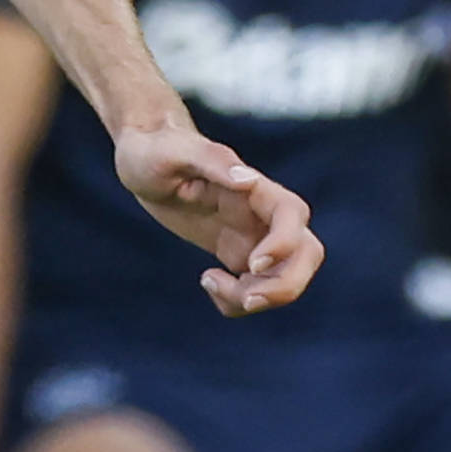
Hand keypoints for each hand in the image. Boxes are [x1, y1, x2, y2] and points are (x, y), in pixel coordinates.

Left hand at [114, 119, 319, 315]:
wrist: (143, 160)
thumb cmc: (154, 150)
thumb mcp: (171, 152)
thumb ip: (210, 160)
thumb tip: (246, 179)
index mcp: (254, 186)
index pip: (291, 214)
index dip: (284, 244)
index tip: (251, 264)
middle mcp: (262, 213)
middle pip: (307, 253)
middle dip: (285, 286)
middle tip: (246, 298)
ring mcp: (254, 236)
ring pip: (285, 278)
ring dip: (258, 297)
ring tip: (210, 283)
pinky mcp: (239, 253)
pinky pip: (256, 288)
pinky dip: (239, 301)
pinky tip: (207, 282)